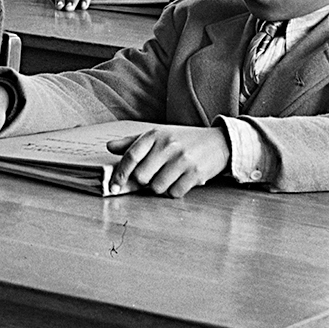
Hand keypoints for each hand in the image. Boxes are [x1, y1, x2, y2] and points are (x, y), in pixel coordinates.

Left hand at [107, 125, 229, 197]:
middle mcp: (168, 146)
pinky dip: (175, 191)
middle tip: (154, 175)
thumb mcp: (159, 135)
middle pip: (142, 176)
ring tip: (170, 176)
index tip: (113, 186)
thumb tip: (109, 147)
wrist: (219, 142)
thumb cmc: (184, 140)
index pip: (131, 156)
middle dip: (144, 181)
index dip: (120, 173)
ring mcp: (182, 160)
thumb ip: (133, 143)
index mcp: (155, 135)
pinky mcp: (195, 173)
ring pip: (157, 187)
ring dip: (160, 187)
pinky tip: (181, 180)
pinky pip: (174, 193)